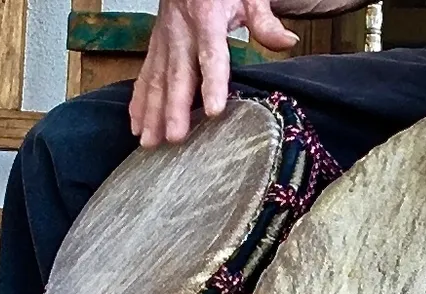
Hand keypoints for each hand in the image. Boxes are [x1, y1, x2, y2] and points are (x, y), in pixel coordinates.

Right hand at [131, 0, 297, 147]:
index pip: (211, 56)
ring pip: (157, 79)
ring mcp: (164, 41)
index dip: (212, 84)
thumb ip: (264, 21)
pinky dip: (139, 101)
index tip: (213, 111)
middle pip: (178, 75)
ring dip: (152, 112)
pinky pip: (145, 75)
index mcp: (206, 19)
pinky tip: (137, 124)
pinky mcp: (155, 47)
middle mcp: (181, 32)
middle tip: (175, 137)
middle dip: (174, 108)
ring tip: (150, 141)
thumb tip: (288, 41)